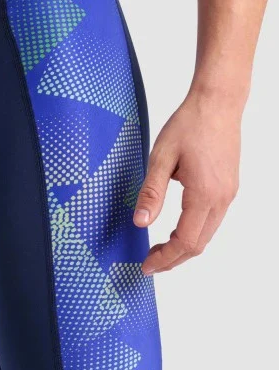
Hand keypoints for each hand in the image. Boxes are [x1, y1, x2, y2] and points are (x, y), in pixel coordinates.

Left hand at [134, 88, 241, 273]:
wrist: (218, 103)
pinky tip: (177, 230)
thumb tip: (140, 222)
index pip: (185, 242)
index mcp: (204, 194)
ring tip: (159, 250)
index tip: (146, 266)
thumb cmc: (189, 125)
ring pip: (207, 235)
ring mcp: (228, 194)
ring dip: (184, 247)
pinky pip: (212, 221)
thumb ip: (151, 193)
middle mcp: (221, 199)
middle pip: (198, 245)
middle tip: (149, 262)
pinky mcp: (228, 188)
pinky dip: (194, 233)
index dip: (165, 259)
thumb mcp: (161, 158)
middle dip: (173, 259)